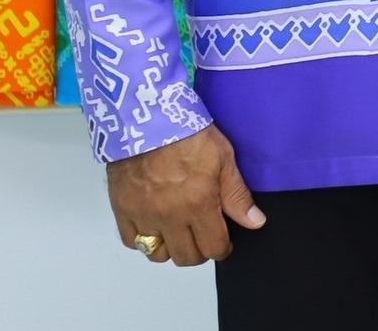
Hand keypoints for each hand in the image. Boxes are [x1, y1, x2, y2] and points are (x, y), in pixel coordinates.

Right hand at [106, 123, 263, 266]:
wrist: (146, 119)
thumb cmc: (189, 134)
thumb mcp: (223, 158)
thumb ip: (237, 195)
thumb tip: (255, 222)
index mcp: (198, 205)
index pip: (213, 248)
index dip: (222, 248)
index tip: (224, 242)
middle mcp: (170, 218)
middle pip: (186, 257)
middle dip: (199, 251)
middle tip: (203, 235)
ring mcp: (143, 216)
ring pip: (158, 254)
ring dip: (171, 248)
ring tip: (179, 231)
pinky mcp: (122, 210)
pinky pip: (132, 241)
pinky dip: (144, 240)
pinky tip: (154, 225)